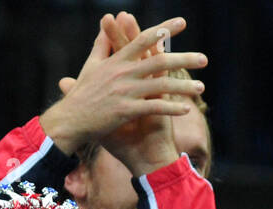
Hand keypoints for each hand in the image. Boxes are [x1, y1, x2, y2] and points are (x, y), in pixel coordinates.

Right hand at [41, 14, 204, 158]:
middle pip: (159, 61)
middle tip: (204, 59)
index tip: (181, 22)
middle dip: (184, 58)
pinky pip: (153, 107)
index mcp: (116, 61)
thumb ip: (101, 46)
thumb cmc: (80, 96)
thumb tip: (105, 26)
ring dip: (183, 86)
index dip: (163, 30)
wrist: (68, 122)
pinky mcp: (125, 111)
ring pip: (160, 84)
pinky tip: (186, 109)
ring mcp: (124, 92)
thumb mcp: (90, 66)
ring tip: (201, 87)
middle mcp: (122, 73)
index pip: (143, 40)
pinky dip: (171, 108)